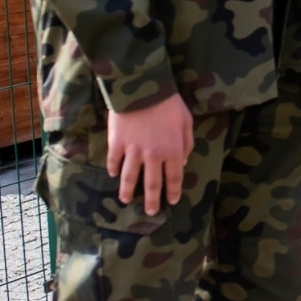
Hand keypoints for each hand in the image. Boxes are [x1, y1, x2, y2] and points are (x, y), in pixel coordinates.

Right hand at [107, 94, 194, 215]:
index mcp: (172, 151)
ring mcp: (132, 151)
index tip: (172, 201)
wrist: (141, 89)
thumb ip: (187, 144)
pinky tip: (114, 175)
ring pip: (130, 178)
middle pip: (152, 184)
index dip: (173, 191)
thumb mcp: (186, 121)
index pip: (174, 178)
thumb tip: (183, 162)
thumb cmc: (169, 103)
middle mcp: (153, 156)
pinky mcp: (116, 144)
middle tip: (151, 212)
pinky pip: (114, 162)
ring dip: (128, 191)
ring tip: (126, 200)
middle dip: (152, 200)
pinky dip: (113, 170)